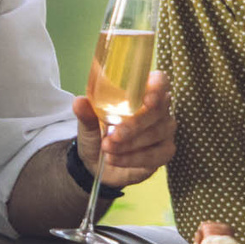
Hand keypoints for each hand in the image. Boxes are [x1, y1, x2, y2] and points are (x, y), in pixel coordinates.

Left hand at [74, 72, 175, 187]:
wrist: (97, 162)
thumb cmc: (99, 133)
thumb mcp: (89, 123)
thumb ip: (87, 112)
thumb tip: (80, 102)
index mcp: (143, 92)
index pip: (160, 81)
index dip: (157, 87)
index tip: (147, 99)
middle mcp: (159, 109)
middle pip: (158, 110)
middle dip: (135, 124)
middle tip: (113, 135)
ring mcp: (165, 131)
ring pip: (155, 134)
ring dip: (129, 143)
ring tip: (107, 148)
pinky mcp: (165, 152)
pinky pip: (154, 155)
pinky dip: (132, 158)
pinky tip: (115, 159)